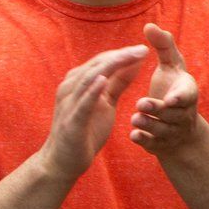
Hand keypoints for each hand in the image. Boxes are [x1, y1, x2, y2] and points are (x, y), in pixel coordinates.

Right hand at [41, 45, 150, 183]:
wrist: (64, 160)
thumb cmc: (85, 130)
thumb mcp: (105, 104)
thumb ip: (116, 84)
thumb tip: (132, 65)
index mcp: (79, 82)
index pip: (102, 62)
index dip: (122, 54)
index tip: (144, 48)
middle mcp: (71, 87)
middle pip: (97, 66)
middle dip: (121, 56)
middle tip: (143, 49)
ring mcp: (69, 102)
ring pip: (89, 78)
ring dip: (110, 66)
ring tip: (129, 57)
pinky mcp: (71, 119)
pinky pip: (82, 102)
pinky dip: (91, 89)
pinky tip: (102, 79)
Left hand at [130, 23, 201, 158]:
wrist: (179, 126)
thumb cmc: (172, 87)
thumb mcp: (171, 66)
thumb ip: (163, 46)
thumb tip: (149, 25)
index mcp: (187, 93)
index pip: (188, 96)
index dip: (180, 98)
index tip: (170, 99)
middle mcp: (183, 114)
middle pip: (172, 114)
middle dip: (158, 110)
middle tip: (141, 104)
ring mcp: (173, 130)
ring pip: (162, 130)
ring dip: (149, 124)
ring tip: (135, 118)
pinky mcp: (160, 143)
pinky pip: (153, 144)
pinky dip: (144, 140)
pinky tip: (134, 135)